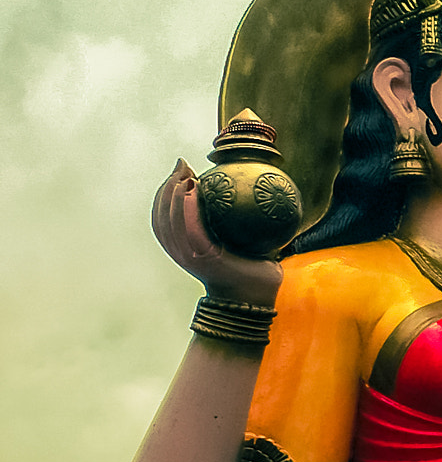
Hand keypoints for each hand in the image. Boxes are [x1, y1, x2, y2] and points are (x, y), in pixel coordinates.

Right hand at [152, 160, 282, 304]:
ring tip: (184, 174)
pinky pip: (191, 228)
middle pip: (162, 215)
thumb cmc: (253, 269)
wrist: (258, 296)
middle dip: (167, 187)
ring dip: (174, 194)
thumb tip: (247, 194)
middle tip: (181, 165)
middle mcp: (182, 252)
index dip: (165, 193)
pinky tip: (194, 190)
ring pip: (171, 220)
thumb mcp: (239, 242)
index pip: (164, 217)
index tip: (180, 171)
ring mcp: (190, 256)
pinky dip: (188, 207)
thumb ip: (234, 222)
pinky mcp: (203, 257)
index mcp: (185, 248)